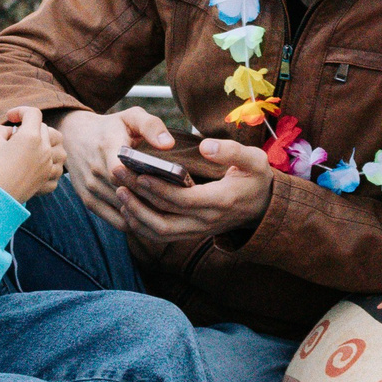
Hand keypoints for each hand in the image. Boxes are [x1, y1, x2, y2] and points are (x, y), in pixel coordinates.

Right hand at [0, 106, 67, 203]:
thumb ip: (2, 128)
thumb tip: (11, 131)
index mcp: (31, 136)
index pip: (33, 114)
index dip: (21, 111)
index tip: (10, 118)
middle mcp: (45, 149)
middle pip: (48, 129)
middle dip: (33, 128)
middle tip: (18, 136)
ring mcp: (49, 166)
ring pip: (60, 149)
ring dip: (48, 146)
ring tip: (34, 150)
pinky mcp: (48, 180)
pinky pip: (57, 170)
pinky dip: (50, 167)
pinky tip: (38, 168)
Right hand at [57, 107, 176, 225]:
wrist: (74, 135)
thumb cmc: (111, 126)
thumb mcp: (131, 117)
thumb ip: (151, 126)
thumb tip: (168, 144)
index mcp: (107, 147)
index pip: (124, 173)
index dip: (146, 182)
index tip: (168, 184)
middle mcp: (95, 170)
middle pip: (128, 195)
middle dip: (152, 201)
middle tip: (176, 204)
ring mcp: (90, 188)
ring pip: (124, 211)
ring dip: (145, 213)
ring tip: (168, 212)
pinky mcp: (88, 201)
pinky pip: (115, 221)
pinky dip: (133, 222)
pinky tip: (149, 216)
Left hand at [109, 138, 272, 242]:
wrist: (263, 207)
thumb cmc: (256, 178)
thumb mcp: (255, 160)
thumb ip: (231, 151)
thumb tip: (205, 146)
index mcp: (221, 201)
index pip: (183, 200)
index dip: (160, 189)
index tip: (139, 174)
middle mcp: (207, 221)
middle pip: (164, 217)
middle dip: (138, 197)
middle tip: (118, 175)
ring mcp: (197, 230)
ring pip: (159, 232)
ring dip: (136, 215)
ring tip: (119, 191)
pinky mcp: (190, 232)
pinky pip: (161, 235)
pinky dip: (141, 224)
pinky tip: (129, 206)